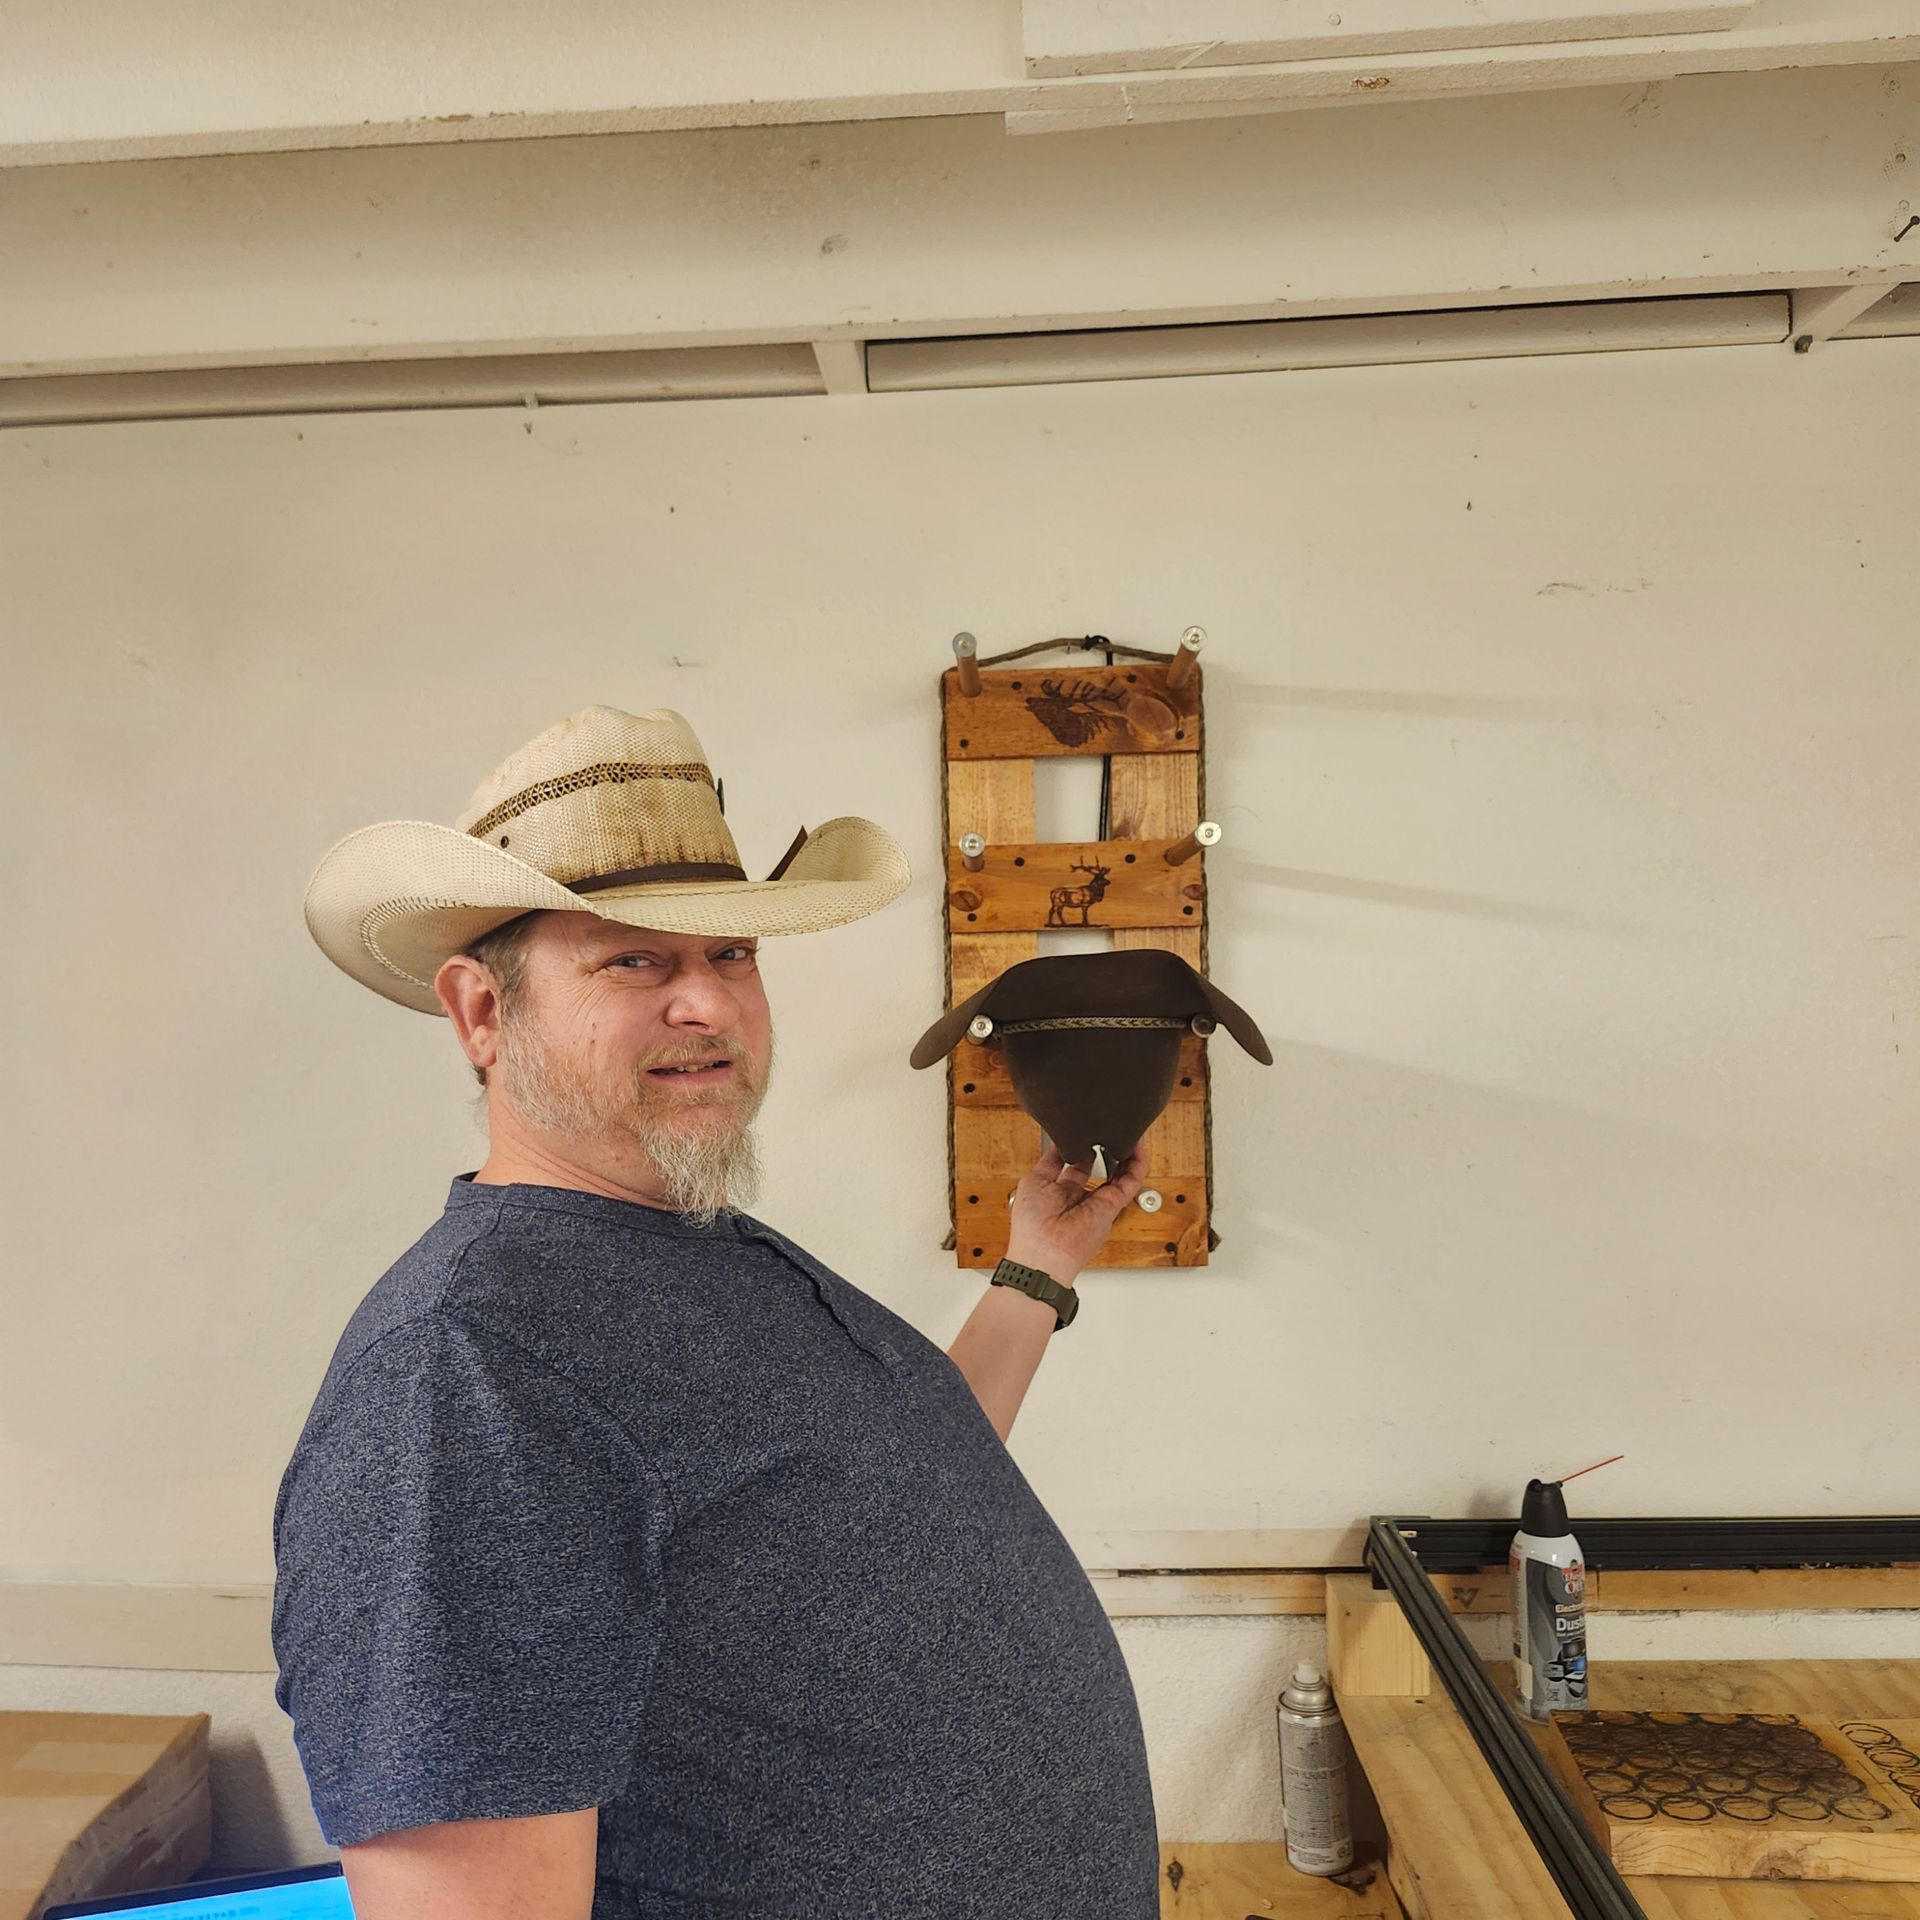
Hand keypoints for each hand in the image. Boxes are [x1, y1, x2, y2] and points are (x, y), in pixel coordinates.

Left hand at [1004, 1140, 1147, 1286]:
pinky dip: (1137, 1161)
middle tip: (1112, 1127)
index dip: (1085, 1147)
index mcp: (1061, 1192)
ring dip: (1127, 1151)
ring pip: (1122, 1172)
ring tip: (1129, 1128)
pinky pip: (1131, 1180)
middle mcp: (1083, 1197)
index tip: (1087, 1128)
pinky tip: (1136, 1143)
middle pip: (1103, 1167)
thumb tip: (1060, 1141)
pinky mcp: (1113, 1205)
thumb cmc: (1032, 1225)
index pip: (1079, 1165)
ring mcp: (1100, 1201)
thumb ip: (1051, 1160)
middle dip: (1109, 1146)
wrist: (1043, 1252)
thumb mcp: (1035, 1180)